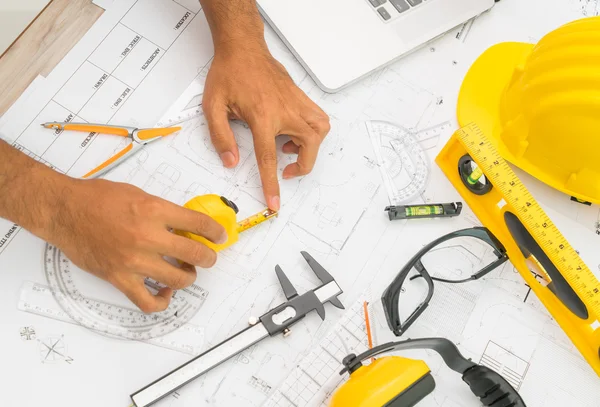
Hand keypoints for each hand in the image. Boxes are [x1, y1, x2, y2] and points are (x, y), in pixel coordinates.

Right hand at [50, 178, 226, 312]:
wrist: (63, 211)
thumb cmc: (96, 198)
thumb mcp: (138, 193)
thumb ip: (163, 210)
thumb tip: (186, 225)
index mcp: (154, 210)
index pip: (199, 224)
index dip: (216, 232)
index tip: (220, 237)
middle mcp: (147, 237)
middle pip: (195, 255)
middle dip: (208, 257)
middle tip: (207, 257)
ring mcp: (134, 261)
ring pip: (179, 279)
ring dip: (188, 277)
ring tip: (185, 271)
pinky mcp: (119, 278)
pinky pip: (148, 302)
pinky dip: (162, 301)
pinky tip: (166, 292)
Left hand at [202, 43, 330, 209]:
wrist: (243, 48)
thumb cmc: (229, 73)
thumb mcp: (213, 106)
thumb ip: (221, 137)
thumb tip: (231, 161)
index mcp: (262, 116)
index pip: (269, 159)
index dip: (271, 184)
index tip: (275, 202)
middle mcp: (285, 110)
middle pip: (309, 145)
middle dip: (302, 165)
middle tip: (286, 170)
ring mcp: (296, 101)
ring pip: (321, 130)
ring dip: (311, 146)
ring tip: (290, 148)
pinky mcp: (300, 96)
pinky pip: (318, 117)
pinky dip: (314, 130)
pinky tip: (295, 131)